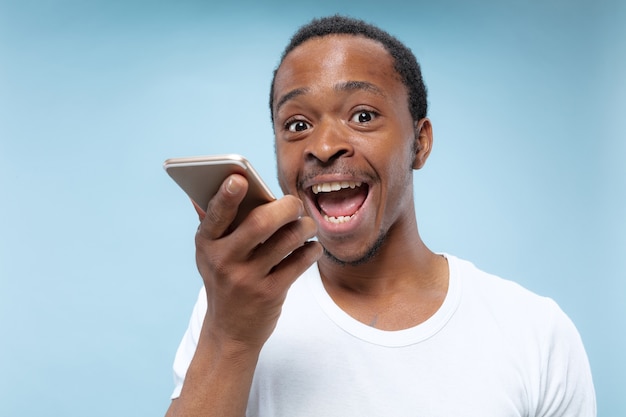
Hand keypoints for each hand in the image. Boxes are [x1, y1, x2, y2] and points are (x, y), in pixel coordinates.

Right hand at [194, 174, 322, 349]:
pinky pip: (299, 262)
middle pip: (260, 223)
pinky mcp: (270, 293)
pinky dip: (311, 250)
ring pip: (286, 240)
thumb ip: (213, 221)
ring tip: (308, 225)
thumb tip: (208, 185)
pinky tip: (311, 248)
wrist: (230, 331)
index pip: (215, 214)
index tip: (240, 178)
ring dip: (304, 227)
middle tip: (295, 204)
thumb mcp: (210, 254)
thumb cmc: (224, 279)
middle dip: (285, 207)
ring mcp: (247, 278)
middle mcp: (224, 260)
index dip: (226, 195)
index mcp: (206, 243)